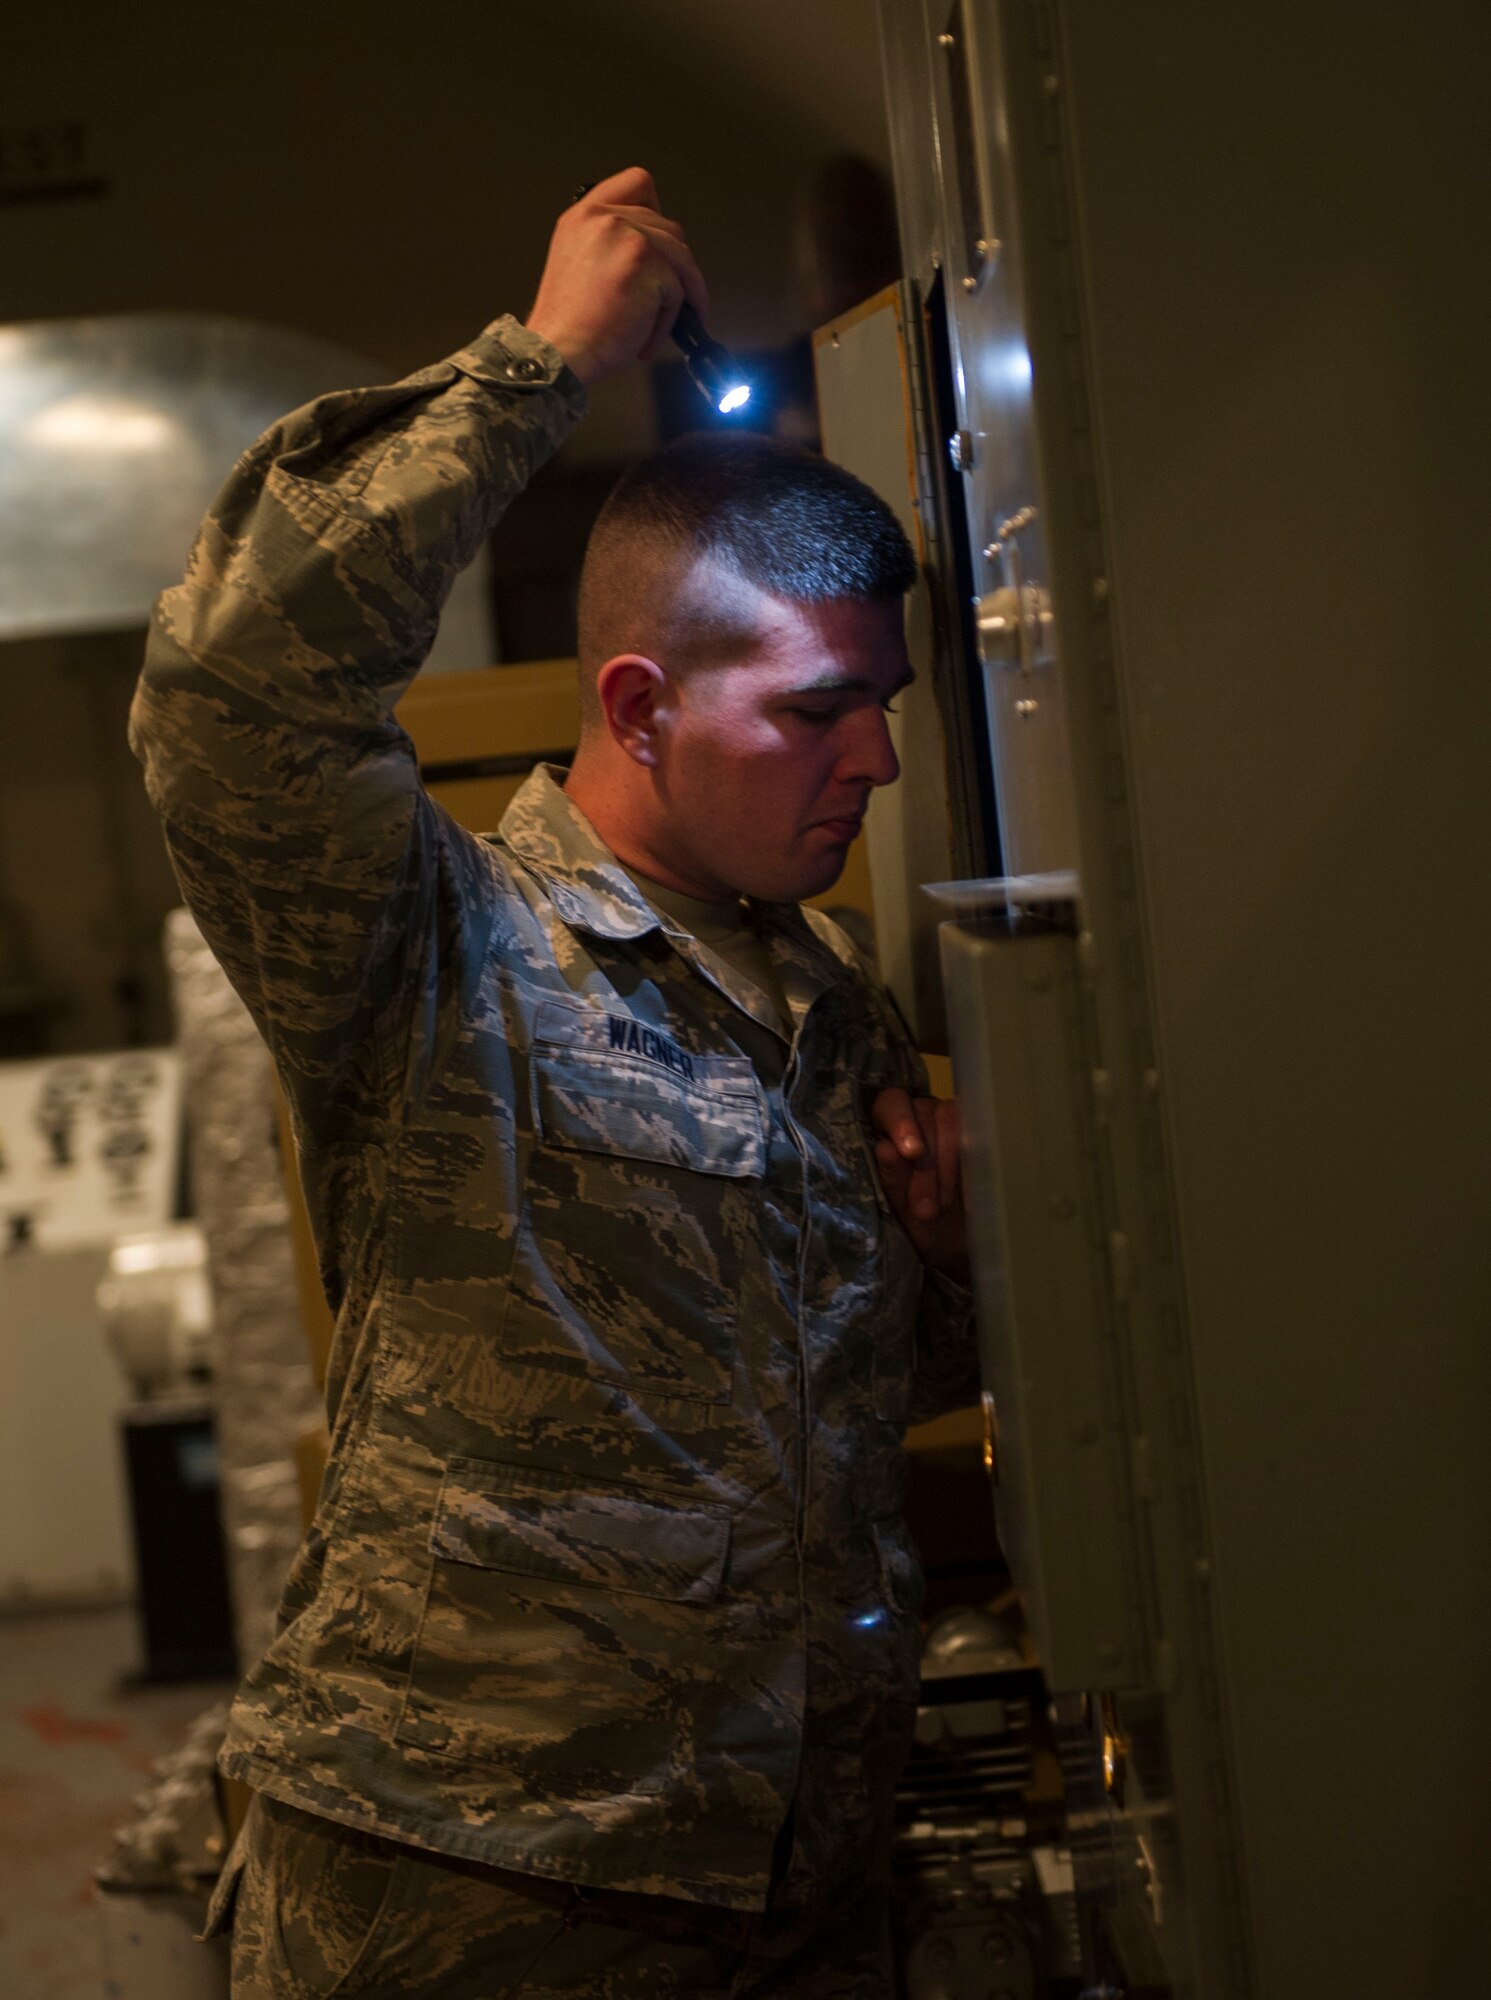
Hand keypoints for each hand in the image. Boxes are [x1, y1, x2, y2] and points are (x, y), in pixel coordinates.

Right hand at [524, 167, 709, 387]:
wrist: (557, 352)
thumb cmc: (568, 325)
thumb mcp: (578, 264)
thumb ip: (611, 245)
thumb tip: (656, 254)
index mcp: (584, 216)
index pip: (638, 182)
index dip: (657, 212)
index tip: (658, 246)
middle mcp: (604, 218)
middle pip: (670, 229)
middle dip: (674, 270)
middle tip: (663, 302)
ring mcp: (627, 236)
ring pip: (681, 260)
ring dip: (675, 299)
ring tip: (649, 326)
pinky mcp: (645, 262)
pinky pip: (679, 291)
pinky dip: (667, 321)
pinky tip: (642, 337)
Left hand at [871, 1088, 969, 1285]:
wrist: (955, 1246)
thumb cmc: (919, 1224)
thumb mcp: (902, 1210)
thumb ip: (892, 1179)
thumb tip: (886, 1148)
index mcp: (890, 1128)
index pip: (890, 1103)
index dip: (900, 1121)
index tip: (911, 1153)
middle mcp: (921, 1117)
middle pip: (924, 1114)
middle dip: (926, 1164)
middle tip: (926, 1209)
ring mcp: (953, 1122)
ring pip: (952, 1118)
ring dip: (948, 1163)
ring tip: (943, 1205)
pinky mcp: (980, 1134)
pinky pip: (981, 1132)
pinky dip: (973, 1163)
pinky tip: (969, 1194)